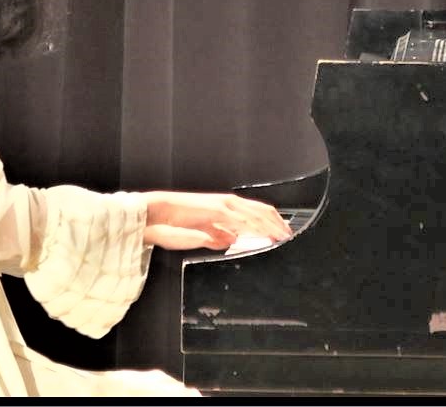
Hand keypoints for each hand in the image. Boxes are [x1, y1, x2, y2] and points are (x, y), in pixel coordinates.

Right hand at [140, 190, 292, 250]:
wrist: (156, 215)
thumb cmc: (174, 225)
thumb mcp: (202, 235)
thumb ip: (216, 236)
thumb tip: (230, 241)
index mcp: (224, 209)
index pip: (254, 213)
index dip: (270, 223)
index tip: (281, 235)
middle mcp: (226, 204)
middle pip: (260, 211)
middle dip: (277, 223)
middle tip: (289, 236)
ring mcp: (222, 205)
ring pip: (254, 213)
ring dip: (271, 225)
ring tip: (282, 236)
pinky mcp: (216, 209)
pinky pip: (241, 218)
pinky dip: (256, 226)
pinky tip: (264, 234)